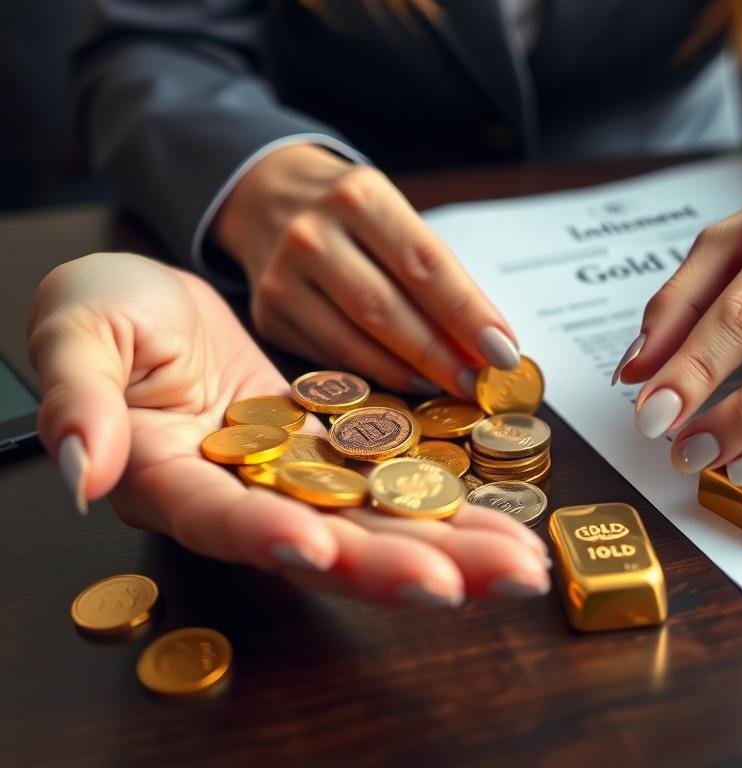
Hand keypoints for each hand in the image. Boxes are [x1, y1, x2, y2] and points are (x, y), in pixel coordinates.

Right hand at [27, 253, 548, 605]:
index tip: (319, 549)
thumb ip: (77, 399)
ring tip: (522, 560)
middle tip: (494, 579)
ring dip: (450, 544)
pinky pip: (390, 483)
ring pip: (372, 523)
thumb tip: (85, 469)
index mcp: (169, 478)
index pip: (222, 516)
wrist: (150, 304)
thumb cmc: (101, 311)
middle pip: (325, 544)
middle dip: (406, 565)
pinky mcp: (329, 455)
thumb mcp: (77, 330)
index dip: (266, 537)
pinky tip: (500, 517)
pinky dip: (443, 501)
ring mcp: (291, 481)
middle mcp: (240, 497)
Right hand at [214, 144, 520, 397]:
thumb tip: (488, 343)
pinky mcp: (267, 314)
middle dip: (440, 354)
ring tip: (449, 387)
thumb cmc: (353, 216)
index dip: (466, 313)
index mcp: (359, 197)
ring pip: (354, 340)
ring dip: (409, 373)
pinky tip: (405, 382)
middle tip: (479, 384)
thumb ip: (437, 276)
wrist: (269, 197)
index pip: (424, 263)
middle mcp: (313, 233)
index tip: (502, 351)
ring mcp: (282, 276)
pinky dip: (373, 375)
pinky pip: (329, 357)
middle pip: (386, 308)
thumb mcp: (395, 219)